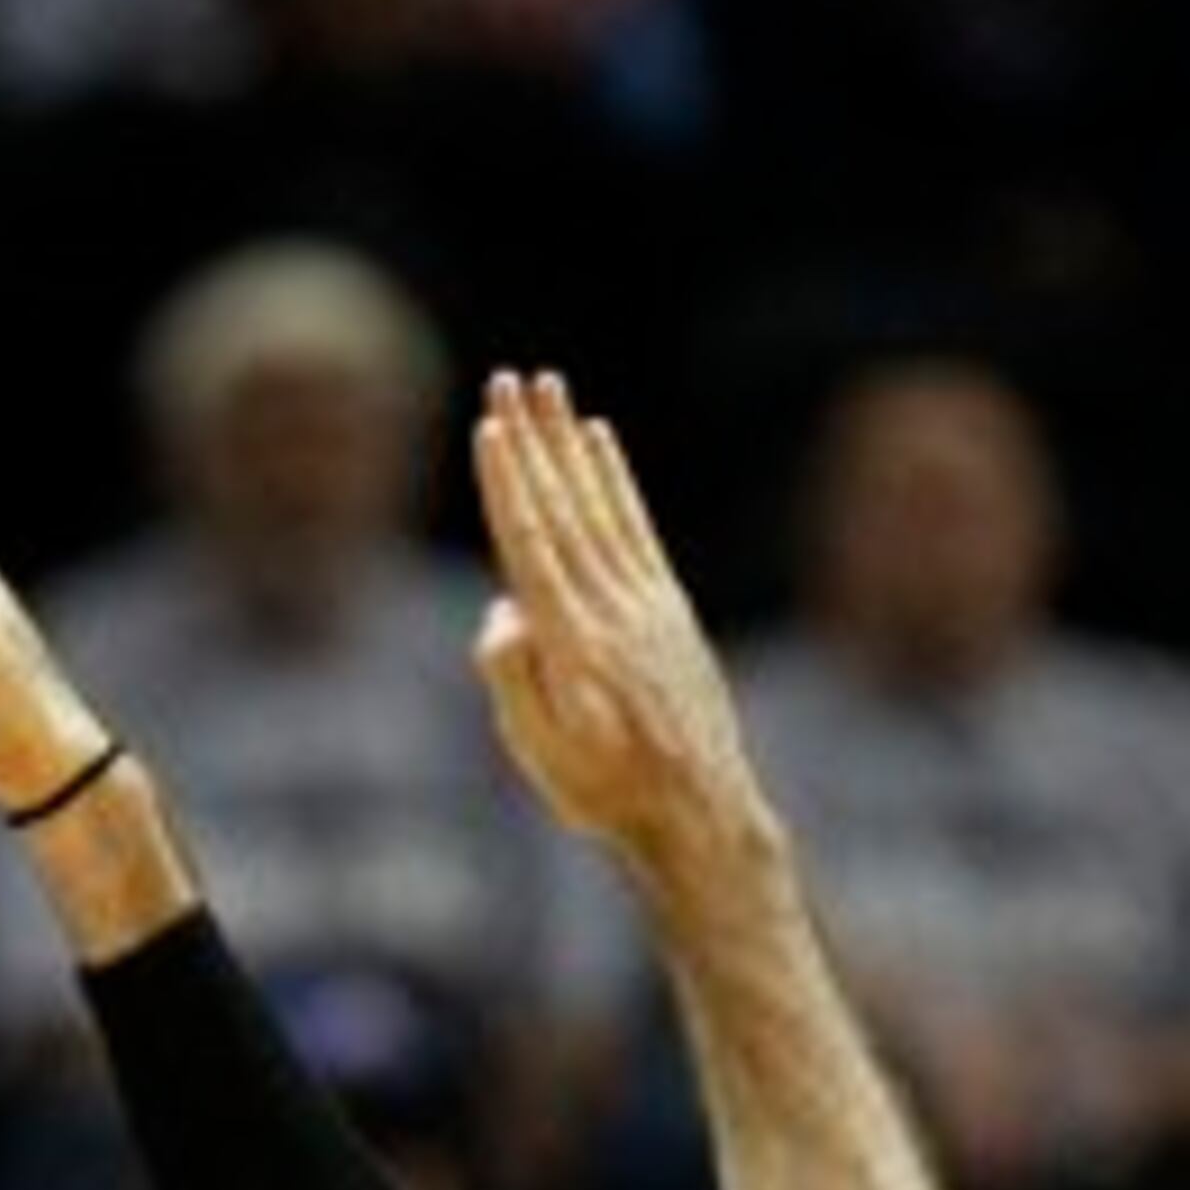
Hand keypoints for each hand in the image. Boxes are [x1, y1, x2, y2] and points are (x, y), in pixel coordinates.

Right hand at [471, 368, 766, 886]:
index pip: (532, 546)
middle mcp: (610, 609)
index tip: (491, 429)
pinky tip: (599, 441)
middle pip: (563, 508)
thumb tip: (500, 611)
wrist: (697, 809)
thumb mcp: (542, 753)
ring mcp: (644, 603)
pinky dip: (614, 478)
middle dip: (533, 442)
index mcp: (573, 643)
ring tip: (549, 388)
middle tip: (509, 379)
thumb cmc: (606, 792)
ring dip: (569, 443)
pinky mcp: (666, 606)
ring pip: (598, 505)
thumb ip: (514, 680)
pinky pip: (634, 526)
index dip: (510, 485)